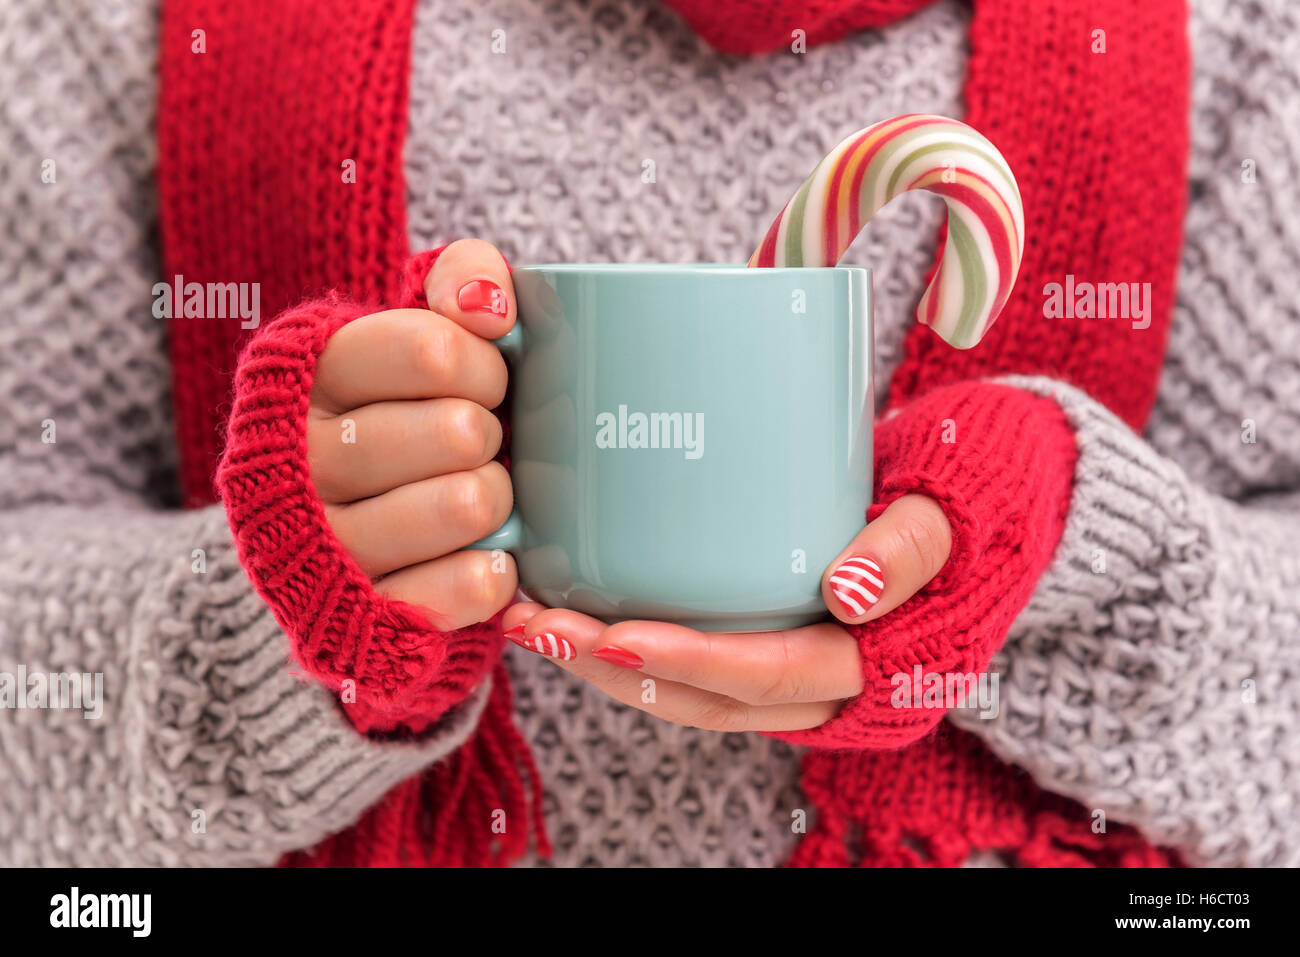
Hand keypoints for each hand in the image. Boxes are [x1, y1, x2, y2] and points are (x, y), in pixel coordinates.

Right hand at [307, 239, 518, 630]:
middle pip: (458, 432)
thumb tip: (489, 298)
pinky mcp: (360, 616)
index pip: (432, 350)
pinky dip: (491, 572)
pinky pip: (455, 590)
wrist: (361, 529)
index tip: (488, 380)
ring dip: (499, 499)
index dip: (485, 365)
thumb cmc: (412, 413)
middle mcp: (302, 459)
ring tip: (486, 497)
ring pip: (464, 506)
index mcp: (312, 375)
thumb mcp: (424, 329)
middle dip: (492, 434)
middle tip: (483, 443)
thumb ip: (461, 280)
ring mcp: (326, 543)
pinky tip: (493, 557)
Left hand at [500, 494, 951, 731]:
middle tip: (539, 628)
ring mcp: (796, 668)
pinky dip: (634, 645)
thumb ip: (907, 549)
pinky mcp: (772, 637)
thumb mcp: (953, 507)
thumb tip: (845, 595)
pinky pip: (697, 663)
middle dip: (617, 672)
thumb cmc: (970, 495)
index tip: (615, 635)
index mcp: (881, 668)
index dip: (692, 664)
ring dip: (609, 666)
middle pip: (710, 700)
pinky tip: (580, 610)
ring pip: (692, 693)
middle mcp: (830, 687)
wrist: (985, 498)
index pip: (772, 677)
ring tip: (535, 624)